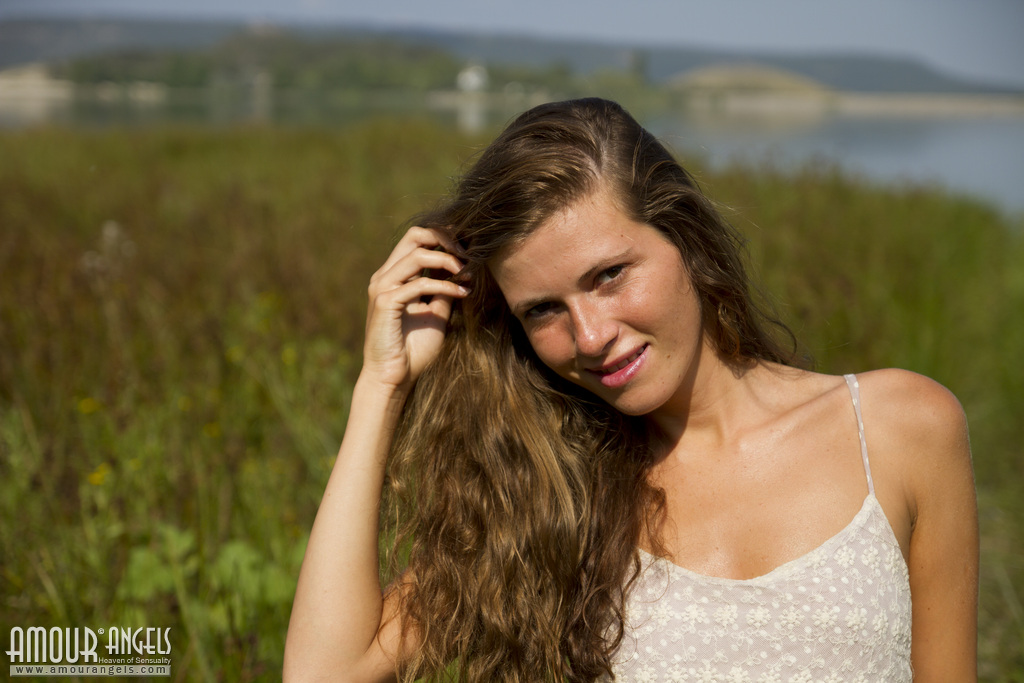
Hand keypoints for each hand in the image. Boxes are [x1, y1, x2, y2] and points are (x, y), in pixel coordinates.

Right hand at [362, 226, 467, 390]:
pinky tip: (463, 292)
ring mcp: (382, 287)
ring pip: (418, 255)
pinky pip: (419, 284)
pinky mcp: (384, 302)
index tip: (470, 247)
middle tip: (469, 252)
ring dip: (448, 260)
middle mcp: (385, 276)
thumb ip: (443, 290)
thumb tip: (463, 270)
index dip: (444, 236)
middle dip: (445, 238)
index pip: (417, 239)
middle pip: (414, 235)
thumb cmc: (413, 349)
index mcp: (395, 276)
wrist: (393, 377)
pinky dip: (444, 285)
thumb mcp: (436, 313)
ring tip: (468, 272)